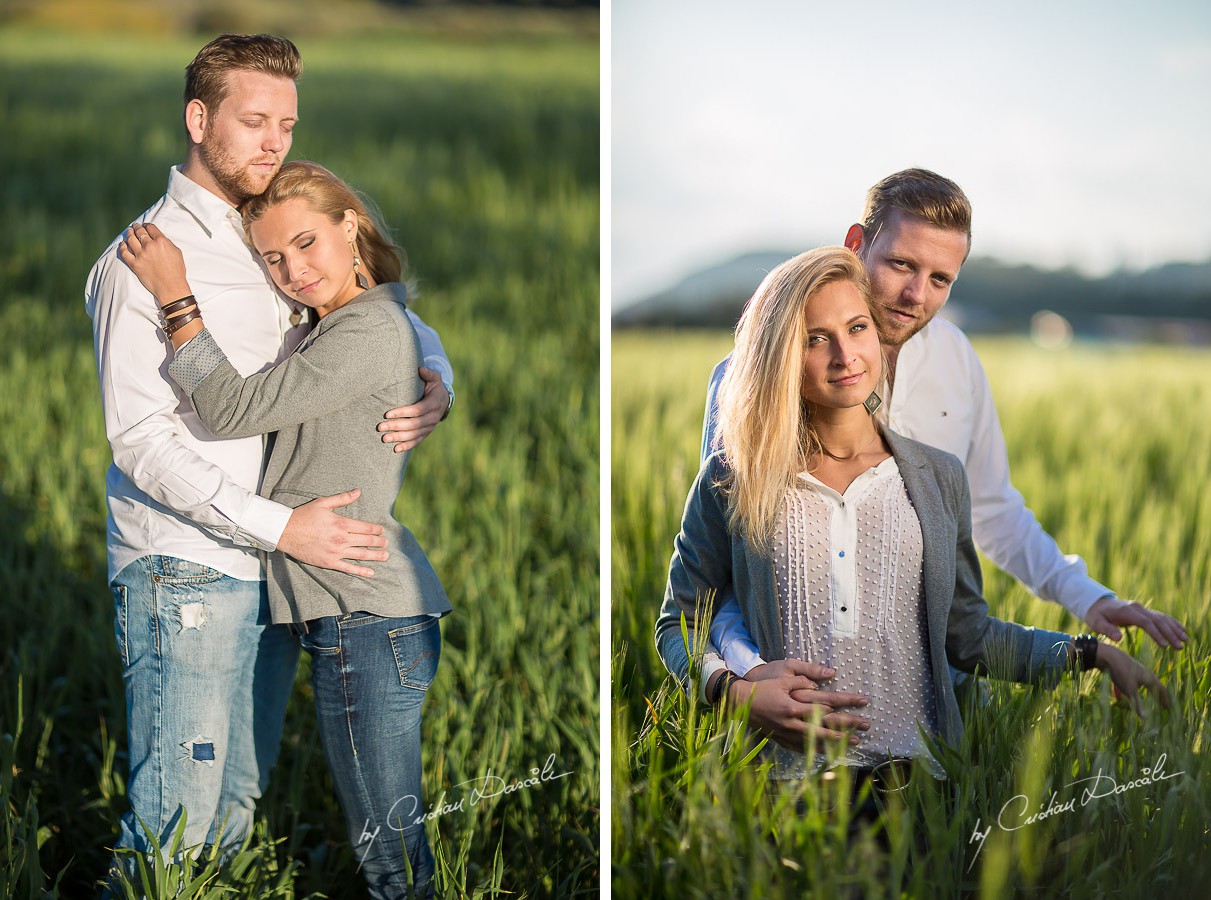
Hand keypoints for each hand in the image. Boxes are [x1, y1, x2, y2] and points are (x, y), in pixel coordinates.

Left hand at [117, 223, 190, 301]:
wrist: (171, 287)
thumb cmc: (177, 270)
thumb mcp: (177, 252)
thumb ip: (167, 242)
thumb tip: (158, 237)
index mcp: (161, 241)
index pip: (150, 227)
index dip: (146, 225)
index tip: (144, 225)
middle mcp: (150, 246)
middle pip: (139, 231)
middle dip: (136, 227)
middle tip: (134, 226)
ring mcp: (141, 255)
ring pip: (130, 239)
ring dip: (128, 234)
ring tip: (128, 232)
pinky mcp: (134, 264)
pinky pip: (124, 252)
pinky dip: (122, 246)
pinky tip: (122, 244)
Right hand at [276, 489, 388, 576]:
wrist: (285, 532)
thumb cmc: (304, 516)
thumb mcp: (323, 503)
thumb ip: (342, 498)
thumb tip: (358, 491)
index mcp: (341, 523)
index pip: (366, 527)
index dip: (376, 529)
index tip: (382, 531)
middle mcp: (341, 539)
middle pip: (366, 541)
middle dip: (379, 542)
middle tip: (386, 543)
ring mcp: (336, 552)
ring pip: (361, 555)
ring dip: (375, 556)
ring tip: (385, 556)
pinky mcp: (329, 562)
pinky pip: (348, 568)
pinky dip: (361, 571)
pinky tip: (371, 572)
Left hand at [377, 368, 448, 451]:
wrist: (443, 399)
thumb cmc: (433, 386)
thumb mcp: (434, 377)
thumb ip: (428, 373)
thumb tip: (420, 369)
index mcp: (434, 403)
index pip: (417, 410)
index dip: (402, 413)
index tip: (387, 414)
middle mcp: (433, 417)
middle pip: (414, 425)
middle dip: (397, 426)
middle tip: (381, 427)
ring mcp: (430, 426)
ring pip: (414, 435)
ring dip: (399, 438)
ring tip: (385, 438)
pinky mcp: (426, 432)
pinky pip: (417, 441)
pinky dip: (407, 445)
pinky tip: (396, 449)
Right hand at [727, 659, 868, 751]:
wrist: (738, 702)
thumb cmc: (761, 687)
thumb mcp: (782, 676)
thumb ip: (804, 678)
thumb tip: (824, 678)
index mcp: (794, 706)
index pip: (826, 707)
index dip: (846, 705)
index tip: (863, 703)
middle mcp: (792, 723)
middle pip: (825, 728)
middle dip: (848, 728)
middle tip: (866, 728)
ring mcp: (786, 734)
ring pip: (816, 742)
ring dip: (836, 742)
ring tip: (853, 743)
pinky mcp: (781, 739)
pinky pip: (802, 748)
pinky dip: (816, 749)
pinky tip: (827, 751)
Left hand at [1084, 595, 1187, 648]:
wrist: (1097, 603)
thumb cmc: (1096, 615)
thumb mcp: (1096, 623)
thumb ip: (1106, 630)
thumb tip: (1118, 639)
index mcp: (1126, 611)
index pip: (1145, 622)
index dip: (1156, 633)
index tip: (1165, 645)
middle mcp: (1137, 608)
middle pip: (1157, 620)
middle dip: (1169, 634)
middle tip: (1179, 647)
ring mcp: (1142, 608)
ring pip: (1162, 618)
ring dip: (1174, 629)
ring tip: (1185, 641)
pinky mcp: (1145, 611)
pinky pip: (1161, 616)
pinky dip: (1172, 623)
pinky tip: (1182, 630)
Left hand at [1093, 642, 1170, 714]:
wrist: (1106, 655)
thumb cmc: (1122, 673)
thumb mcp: (1130, 691)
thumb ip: (1137, 705)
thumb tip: (1145, 719)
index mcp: (1149, 678)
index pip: (1161, 690)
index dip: (1165, 700)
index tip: (1168, 708)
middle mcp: (1143, 673)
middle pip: (1151, 686)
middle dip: (1155, 696)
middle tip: (1160, 703)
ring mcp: (1133, 670)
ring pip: (1138, 684)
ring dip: (1139, 693)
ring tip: (1140, 701)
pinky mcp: (1122, 668)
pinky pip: (1125, 682)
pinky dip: (1123, 690)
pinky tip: (1117, 698)